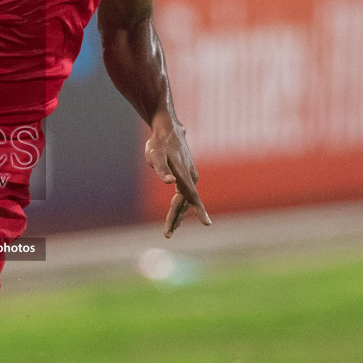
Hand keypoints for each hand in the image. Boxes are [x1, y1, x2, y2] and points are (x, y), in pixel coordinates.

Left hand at [144, 119, 210, 237]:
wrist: (168, 129)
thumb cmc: (159, 143)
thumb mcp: (155, 155)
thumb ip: (161, 170)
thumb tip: (169, 182)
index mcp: (184, 175)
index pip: (192, 196)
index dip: (200, 211)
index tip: (207, 224)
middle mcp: (190, 177)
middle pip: (186, 203)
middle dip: (177, 218)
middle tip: (167, 234)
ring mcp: (190, 176)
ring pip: (185, 200)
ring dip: (178, 214)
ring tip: (170, 230)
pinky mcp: (187, 175)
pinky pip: (185, 195)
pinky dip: (179, 206)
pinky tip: (175, 213)